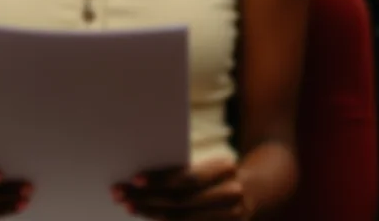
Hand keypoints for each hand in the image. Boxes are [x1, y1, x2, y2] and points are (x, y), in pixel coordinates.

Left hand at [113, 157, 251, 220]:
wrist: (258, 190)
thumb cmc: (221, 171)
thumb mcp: (210, 163)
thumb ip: (186, 171)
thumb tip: (144, 175)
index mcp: (224, 169)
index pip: (187, 178)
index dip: (160, 179)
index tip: (135, 179)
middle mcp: (229, 194)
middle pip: (179, 202)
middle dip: (146, 198)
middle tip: (120, 193)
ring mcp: (230, 218)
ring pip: (180, 220)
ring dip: (150, 213)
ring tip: (128, 205)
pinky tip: (148, 220)